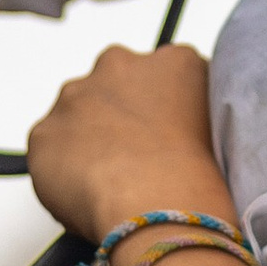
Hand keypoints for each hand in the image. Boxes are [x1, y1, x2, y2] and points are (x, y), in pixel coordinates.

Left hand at [27, 44, 235, 241]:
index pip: (162, 75)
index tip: (161, 137)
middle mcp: (120, 64)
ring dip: (86, 139)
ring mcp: (76, 96)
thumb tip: (180, 120)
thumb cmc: (198, 175)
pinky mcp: (45, 133)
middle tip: (131, 155)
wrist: (158, 204)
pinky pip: (50, 152)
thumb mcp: (221, 123)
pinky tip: (86, 194)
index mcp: (173, 61)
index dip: (160, 110)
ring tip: (109, 181)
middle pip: (114, 85)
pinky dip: (62, 171)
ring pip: (76, 115)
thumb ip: (195, 104)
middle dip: (117, 113)